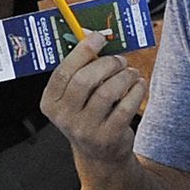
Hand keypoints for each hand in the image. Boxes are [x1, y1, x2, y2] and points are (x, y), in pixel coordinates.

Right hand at [40, 31, 147, 167]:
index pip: (63, 73)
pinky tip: (139, 85)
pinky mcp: (108, 136)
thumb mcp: (75, 97)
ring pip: (108, 91)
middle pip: (85, 80)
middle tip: (119, 60)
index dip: (82, 51)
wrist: (100, 153)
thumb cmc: (89, 114)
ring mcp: (85, 129)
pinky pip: (126, 106)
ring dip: (125, 76)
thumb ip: (80, 70)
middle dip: (107, 63)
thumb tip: (93, 36)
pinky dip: (137, 90)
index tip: (98, 37)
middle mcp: (63, 117)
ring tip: (130, 73)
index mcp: (50, 103)